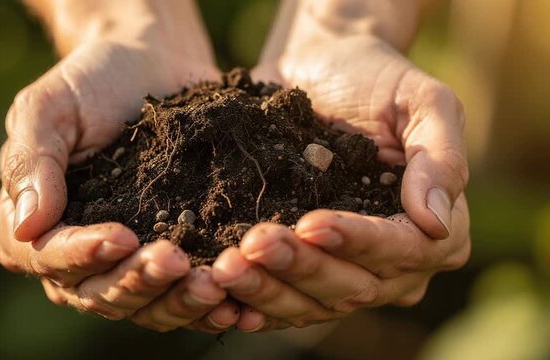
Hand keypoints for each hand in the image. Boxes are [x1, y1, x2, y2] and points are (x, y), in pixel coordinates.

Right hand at [0, 11, 238, 330]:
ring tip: (214, 285)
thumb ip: (30, 161)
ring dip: (178, 301)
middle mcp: (80, 256)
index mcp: (37, 225)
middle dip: (138, 281)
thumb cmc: (94, 80)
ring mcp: (130, 261)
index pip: (50, 258)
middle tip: (176, 261)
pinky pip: (186, 292)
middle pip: (101, 292)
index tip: (122, 237)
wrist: (154, 63)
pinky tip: (237, 301)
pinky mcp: (176, 255)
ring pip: (147, 304)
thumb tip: (26, 226)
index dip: (84, 255)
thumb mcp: (49, 106)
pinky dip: (209, 304)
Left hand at [211, 33, 469, 330]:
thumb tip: (436, 222)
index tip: (312, 224)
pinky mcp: (301, 268)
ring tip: (227, 267)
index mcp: (433, 231)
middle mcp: (392, 265)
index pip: (400, 250)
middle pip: (352, 285)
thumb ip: (440, 158)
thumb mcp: (424, 102)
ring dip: (267, 289)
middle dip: (302, 267)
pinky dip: (251, 304)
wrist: (322, 67)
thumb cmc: (378, 79)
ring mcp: (344, 270)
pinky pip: (279, 301)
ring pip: (310, 301)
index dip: (357, 242)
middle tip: (255, 244)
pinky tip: (222, 301)